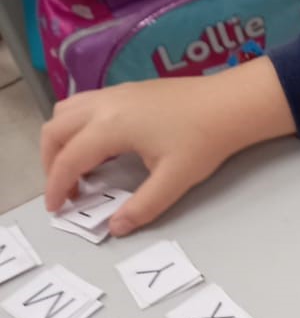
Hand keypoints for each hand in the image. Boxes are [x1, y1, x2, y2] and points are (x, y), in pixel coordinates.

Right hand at [41, 58, 294, 236]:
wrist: (230, 104)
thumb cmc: (204, 140)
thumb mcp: (175, 179)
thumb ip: (143, 206)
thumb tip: (116, 227)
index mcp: (110, 126)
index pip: (69, 159)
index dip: (57, 187)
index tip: (56, 209)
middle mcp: (103, 104)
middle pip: (55, 130)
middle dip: (50, 163)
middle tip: (64, 191)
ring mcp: (113, 93)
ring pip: (65, 112)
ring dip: (60, 140)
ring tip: (75, 168)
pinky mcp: (124, 90)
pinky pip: (83, 104)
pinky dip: (75, 126)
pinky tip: (96, 146)